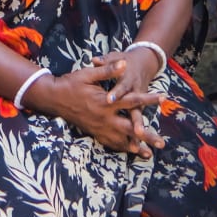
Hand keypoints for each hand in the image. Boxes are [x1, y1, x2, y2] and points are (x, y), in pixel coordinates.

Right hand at [27, 60, 160, 155]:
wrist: (53, 98)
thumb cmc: (70, 83)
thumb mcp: (88, 74)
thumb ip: (107, 70)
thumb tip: (124, 64)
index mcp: (105, 102)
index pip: (131, 100)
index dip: (148, 99)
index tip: (163, 98)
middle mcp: (104, 118)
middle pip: (130, 129)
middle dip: (147, 136)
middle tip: (162, 143)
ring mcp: (99, 127)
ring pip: (121, 140)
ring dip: (137, 147)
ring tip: (150, 153)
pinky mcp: (94, 132)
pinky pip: (110, 143)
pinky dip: (122, 148)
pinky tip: (130, 152)